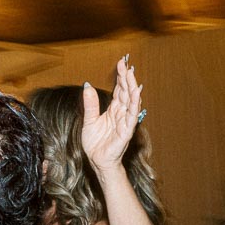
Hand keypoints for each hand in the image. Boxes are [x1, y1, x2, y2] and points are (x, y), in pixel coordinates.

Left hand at [81, 55, 143, 173]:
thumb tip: (88, 86)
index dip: (120, 77)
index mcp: (113, 110)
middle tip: (125, 63)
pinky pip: (132, 116)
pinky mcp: (126, 131)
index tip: (121, 63)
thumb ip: (90, 104)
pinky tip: (136, 93)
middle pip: (126, 92)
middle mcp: (121, 114)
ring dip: (132, 87)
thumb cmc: (96, 143)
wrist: (97, 161)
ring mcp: (125, 122)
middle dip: (126, 78)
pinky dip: (135, 104)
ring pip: (131, 102)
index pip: (119, 90)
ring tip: (131, 74)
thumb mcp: (89, 120)